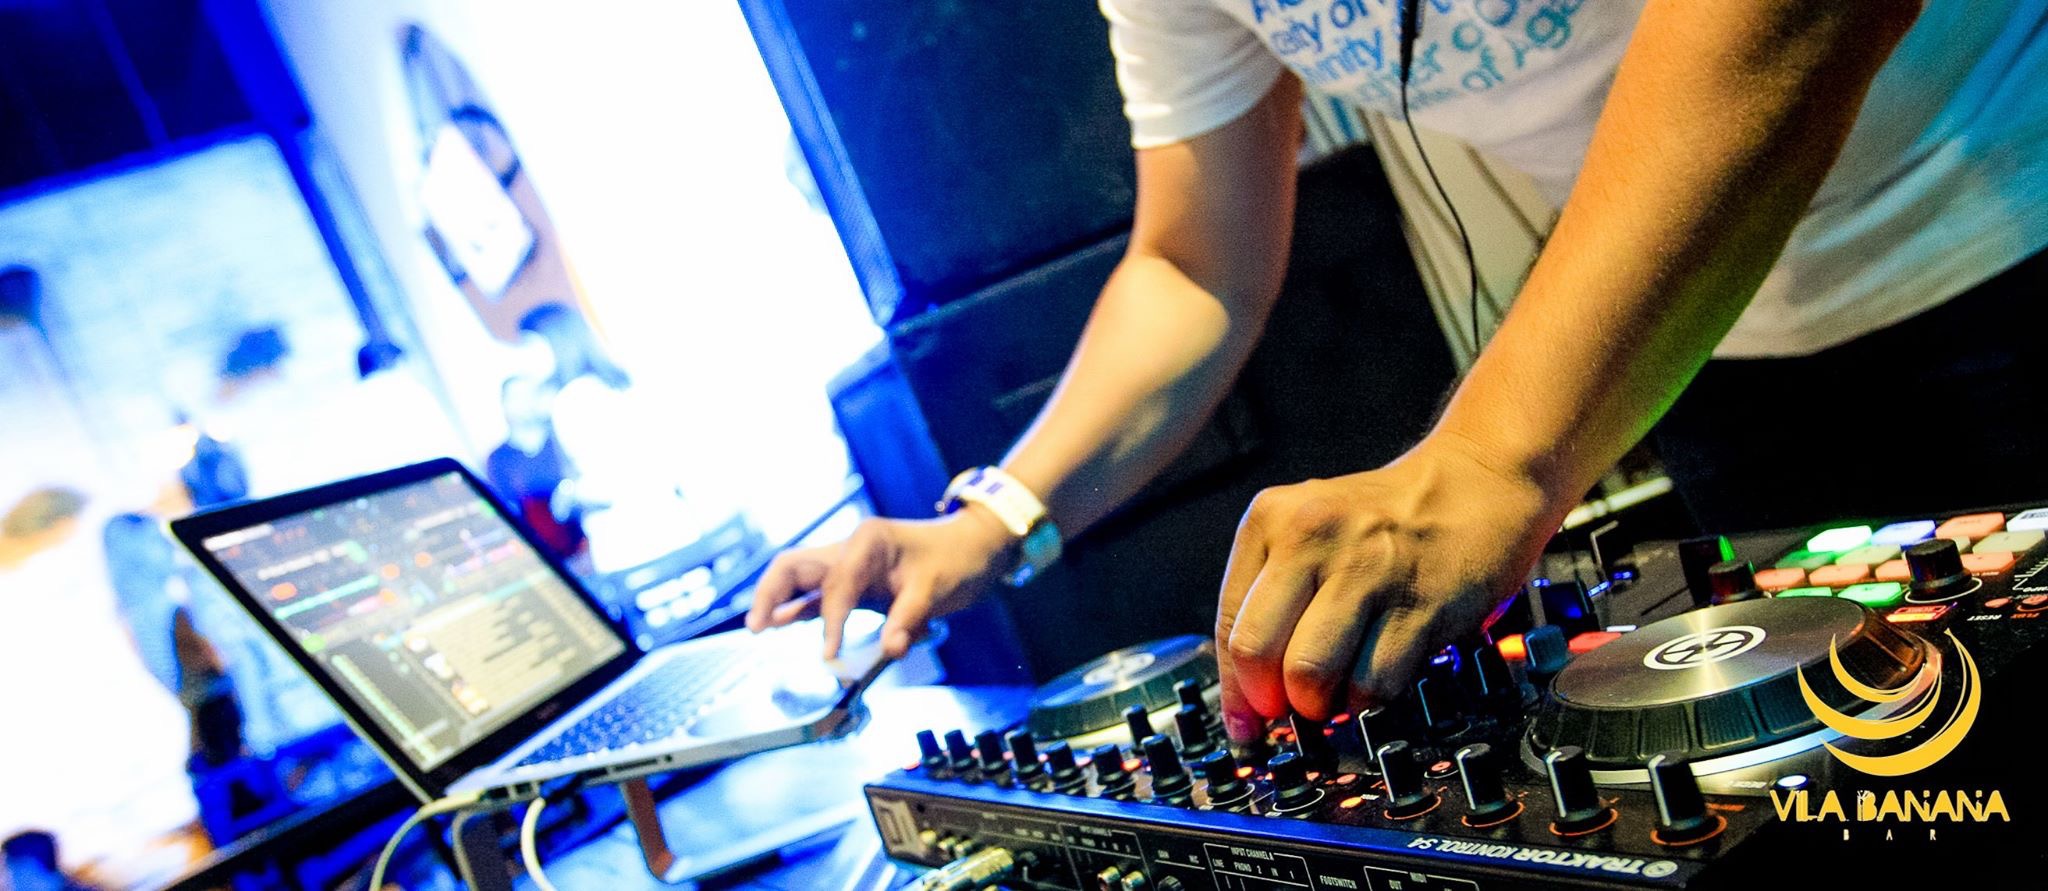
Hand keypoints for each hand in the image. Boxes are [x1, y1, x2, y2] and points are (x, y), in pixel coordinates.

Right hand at [747, 507, 1016, 659]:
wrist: (974, 546)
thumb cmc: (956, 559)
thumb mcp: (936, 590)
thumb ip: (907, 619)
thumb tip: (890, 650)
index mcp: (867, 541)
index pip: (836, 584)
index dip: (831, 621)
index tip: (829, 653)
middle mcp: (850, 547)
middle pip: (794, 566)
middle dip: (771, 594)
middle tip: (756, 629)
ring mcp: (849, 562)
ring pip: (798, 577)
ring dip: (777, 600)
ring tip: (758, 630)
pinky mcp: (853, 580)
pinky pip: (816, 593)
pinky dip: (798, 608)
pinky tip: (781, 624)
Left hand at [1215, 433, 1565, 739]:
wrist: (1476, 482)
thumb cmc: (1385, 517)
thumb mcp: (1307, 529)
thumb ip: (1268, 600)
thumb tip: (1247, 698)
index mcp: (1273, 518)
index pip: (1230, 623)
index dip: (1235, 689)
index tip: (1244, 722)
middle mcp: (1314, 536)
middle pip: (1259, 652)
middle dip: (1272, 699)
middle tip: (1292, 704)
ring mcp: (1369, 569)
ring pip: (1312, 674)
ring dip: (1321, 705)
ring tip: (1337, 690)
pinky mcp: (1421, 604)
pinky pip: (1374, 683)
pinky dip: (1368, 701)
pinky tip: (1374, 681)